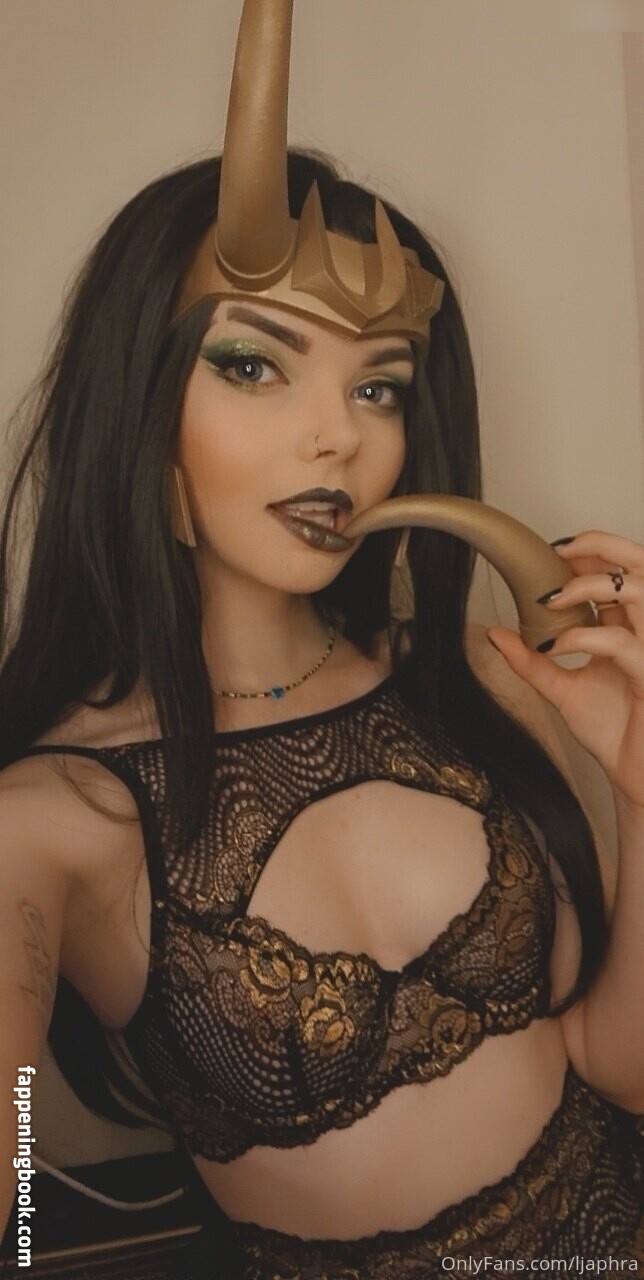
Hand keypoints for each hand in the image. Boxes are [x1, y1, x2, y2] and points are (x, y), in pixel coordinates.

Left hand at [487, 529, 643, 812]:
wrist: (635, 777)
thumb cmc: (615, 734)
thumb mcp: (562, 691)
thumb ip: (531, 662)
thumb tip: (495, 634)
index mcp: (631, 629)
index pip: (622, 573)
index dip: (593, 553)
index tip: (552, 553)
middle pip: (642, 566)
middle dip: (603, 547)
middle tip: (561, 550)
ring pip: (640, 592)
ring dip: (593, 585)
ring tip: (553, 597)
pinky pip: (623, 643)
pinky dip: (585, 638)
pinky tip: (557, 648)